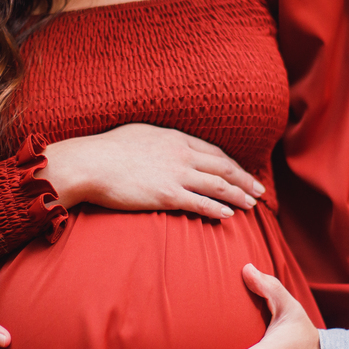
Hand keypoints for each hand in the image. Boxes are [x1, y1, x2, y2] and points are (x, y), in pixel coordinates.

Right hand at [38, 124, 264, 219]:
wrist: (90, 163)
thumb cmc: (107, 149)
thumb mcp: (139, 133)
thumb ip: (159, 140)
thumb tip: (164, 143)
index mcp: (175, 138)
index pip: (214, 152)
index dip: (232, 164)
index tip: (243, 172)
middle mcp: (181, 154)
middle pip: (224, 168)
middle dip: (245, 179)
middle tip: (259, 190)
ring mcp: (176, 175)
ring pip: (218, 185)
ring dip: (238, 196)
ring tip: (251, 205)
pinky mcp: (167, 195)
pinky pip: (201, 203)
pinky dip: (218, 209)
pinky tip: (228, 215)